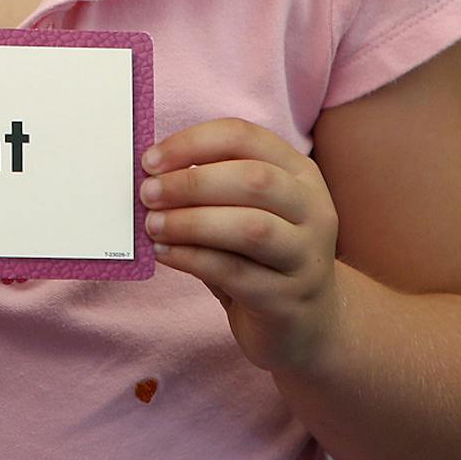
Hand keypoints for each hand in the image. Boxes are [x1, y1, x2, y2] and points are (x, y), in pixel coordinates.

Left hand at [141, 120, 342, 375]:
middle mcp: (312, 210)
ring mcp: (307, 257)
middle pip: (253, 180)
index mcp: (299, 173)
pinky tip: (165, 252)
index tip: (150, 160)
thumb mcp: (246, 209)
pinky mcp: (289, 299)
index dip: (192, 143)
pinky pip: (236, 272)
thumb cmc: (261, 254)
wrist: (307, 322)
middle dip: (190, 183)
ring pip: (249, 228)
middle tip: (147, 194)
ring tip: (152, 225)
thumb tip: (149, 173)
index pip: (245, 137)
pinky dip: (192, 258)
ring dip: (191, 222)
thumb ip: (211, 186)